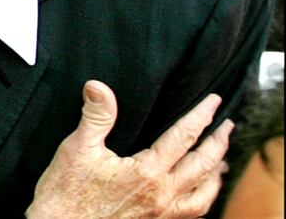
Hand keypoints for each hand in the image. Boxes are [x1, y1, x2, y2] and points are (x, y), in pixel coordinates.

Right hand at [25, 80, 231, 218]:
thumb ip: (95, 116)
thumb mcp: (78, 148)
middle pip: (203, 166)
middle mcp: (162, 195)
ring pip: (204, 194)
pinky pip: (190, 215)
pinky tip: (197, 194)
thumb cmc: (67, 192)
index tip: (213, 101)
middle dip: (218, 143)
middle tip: (227, 125)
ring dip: (216, 175)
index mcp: (147, 172)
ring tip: (221, 161)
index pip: (183, 137)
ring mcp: (161, 214)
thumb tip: (98, 87)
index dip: (201, 115)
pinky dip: (201, 201)